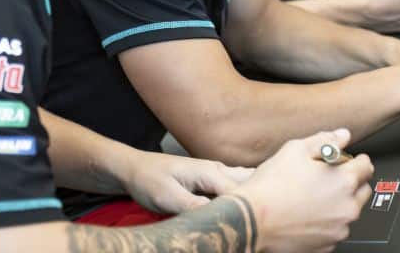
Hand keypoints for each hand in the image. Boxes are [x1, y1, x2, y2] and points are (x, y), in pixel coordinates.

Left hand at [121, 150, 252, 214]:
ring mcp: (217, 175)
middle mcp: (218, 171)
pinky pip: (236, 188)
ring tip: (262, 219)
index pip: (241, 194)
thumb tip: (218, 217)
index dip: (250, 212)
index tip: (255, 230)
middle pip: (251, 186)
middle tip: (265, 225)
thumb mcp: (166, 196)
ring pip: (245, 185)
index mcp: (210, 172)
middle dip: (259, 204)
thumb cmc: (148, 180)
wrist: (134, 168)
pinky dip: (244, 198)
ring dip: (253, 199)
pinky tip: (247, 211)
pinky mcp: (212, 182)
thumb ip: (192, 206)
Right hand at [234, 129, 372, 252]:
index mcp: (344, 181)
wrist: (251, 219)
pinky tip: (307, 213)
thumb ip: (325, 140)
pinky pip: (335, 228)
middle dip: (349, 181)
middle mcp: (347, 207)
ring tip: (311, 196)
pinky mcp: (328, 245)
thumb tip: (342, 135)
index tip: (346, 160)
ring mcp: (338, 229)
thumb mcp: (295, 150)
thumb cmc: (271, 186)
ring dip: (339, 202)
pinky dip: (327, 221)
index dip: (355, 159)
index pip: (367, 166)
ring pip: (349, 211)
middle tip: (326, 178)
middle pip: (363, 190)